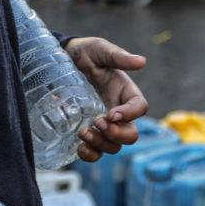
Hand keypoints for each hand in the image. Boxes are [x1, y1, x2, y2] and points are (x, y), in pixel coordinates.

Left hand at [65, 37, 147, 160]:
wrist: (63, 61)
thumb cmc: (86, 53)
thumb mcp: (101, 50)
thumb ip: (118, 57)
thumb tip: (141, 61)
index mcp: (125, 93)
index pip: (140, 107)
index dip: (130, 114)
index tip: (113, 113)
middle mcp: (118, 112)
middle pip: (130, 134)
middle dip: (116, 134)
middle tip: (98, 122)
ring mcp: (103, 125)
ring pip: (113, 146)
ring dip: (101, 144)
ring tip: (83, 132)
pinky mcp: (88, 132)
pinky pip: (95, 152)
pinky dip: (90, 155)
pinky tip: (79, 147)